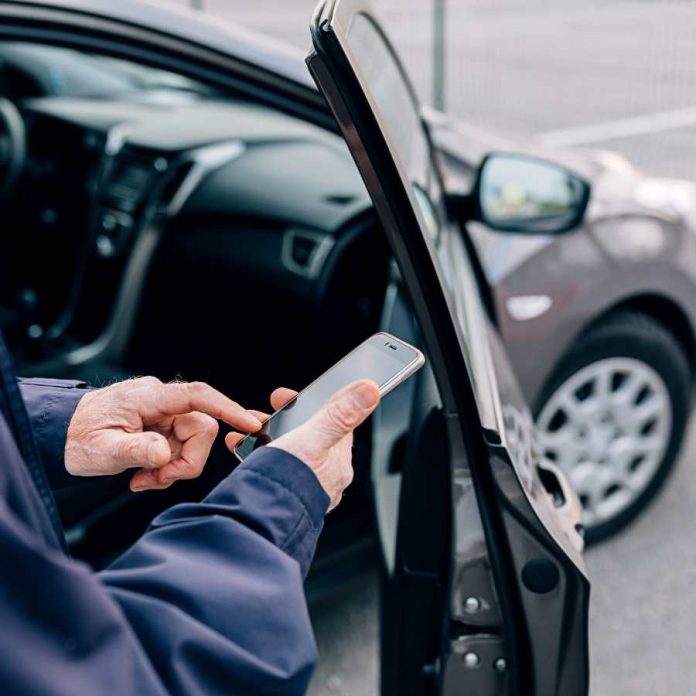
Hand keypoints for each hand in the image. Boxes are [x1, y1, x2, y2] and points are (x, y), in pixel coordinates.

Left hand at [65, 377, 261, 491]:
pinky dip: (167, 466)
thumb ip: (135, 450)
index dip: (227, 408)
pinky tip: (144, 474)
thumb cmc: (76, 437)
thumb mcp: (100, 450)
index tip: (250, 422)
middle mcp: (161, 401)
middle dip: (186, 461)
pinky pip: (181, 447)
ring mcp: (163, 413)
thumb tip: (165, 453)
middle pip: (201, 428)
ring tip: (143, 479)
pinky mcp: (163, 426)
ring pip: (193, 442)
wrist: (61, 434)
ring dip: (174, 468)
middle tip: (157, 479)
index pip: (197, 396)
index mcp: (148, 398)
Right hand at [226, 380, 380, 509]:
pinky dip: (254, 456)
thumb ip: (341, 414)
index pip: (335, 422)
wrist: (257, 524)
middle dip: (284, 420)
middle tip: (262, 415)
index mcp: (338, 462)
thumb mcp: (314, 438)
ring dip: (266, 437)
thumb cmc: (288, 483)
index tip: (289, 396)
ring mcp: (301, 488)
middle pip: (308, 436)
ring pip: (286, 451)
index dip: (314, 403)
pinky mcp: (278, 496)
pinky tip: (241, 451)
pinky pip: (268, 468)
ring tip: (247, 433)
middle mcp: (324, 478)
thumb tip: (370, 390)